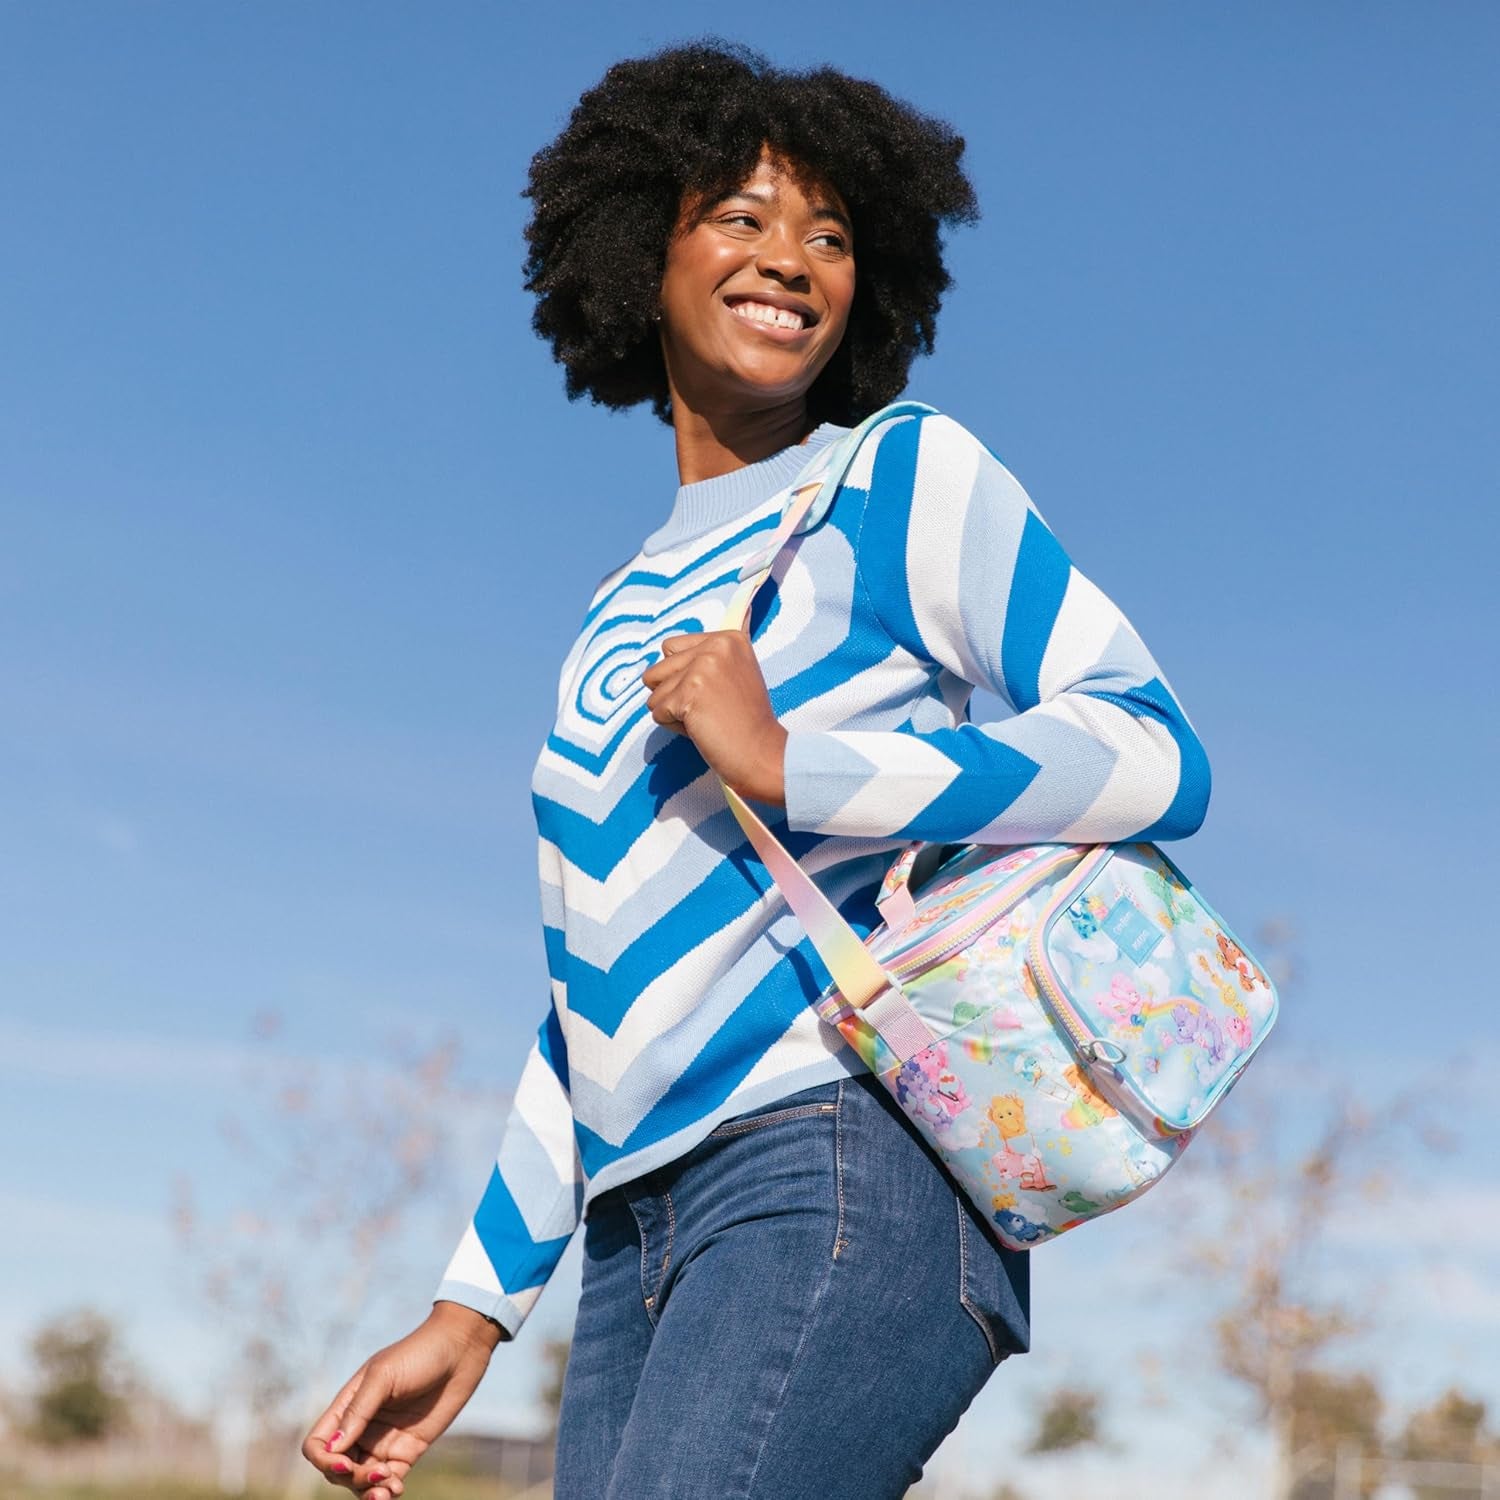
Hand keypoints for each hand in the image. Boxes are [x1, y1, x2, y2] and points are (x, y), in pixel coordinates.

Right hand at [302, 1302, 503, 1499]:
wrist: (460, 1350)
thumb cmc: (419, 1353)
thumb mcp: (384, 1376)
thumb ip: (358, 1411)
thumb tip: (333, 1448)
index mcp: (347, 1407)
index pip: (318, 1444)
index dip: (323, 1460)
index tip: (344, 1463)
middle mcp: (361, 1428)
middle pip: (337, 1468)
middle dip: (351, 1478)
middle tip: (378, 1473)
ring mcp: (383, 1441)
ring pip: (360, 1480)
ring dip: (367, 1492)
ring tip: (388, 1488)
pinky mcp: (407, 1451)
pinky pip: (388, 1481)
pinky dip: (387, 1492)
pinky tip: (396, 1489)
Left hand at [641, 627, 787, 803]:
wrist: (763, 753)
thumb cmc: (745, 722)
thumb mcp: (734, 675)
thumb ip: (704, 660)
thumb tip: (661, 660)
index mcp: (728, 638)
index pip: (670, 648)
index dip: (682, 676)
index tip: (714, 693)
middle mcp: (716, 645)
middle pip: (658, 669)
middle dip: (675, 695)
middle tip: (710, 709)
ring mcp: (702, 668)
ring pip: (655, 691)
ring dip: (673, 712)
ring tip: (707, 718)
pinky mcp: (688, 693)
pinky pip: (657, 711)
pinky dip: (674, 727)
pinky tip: (702, 729)